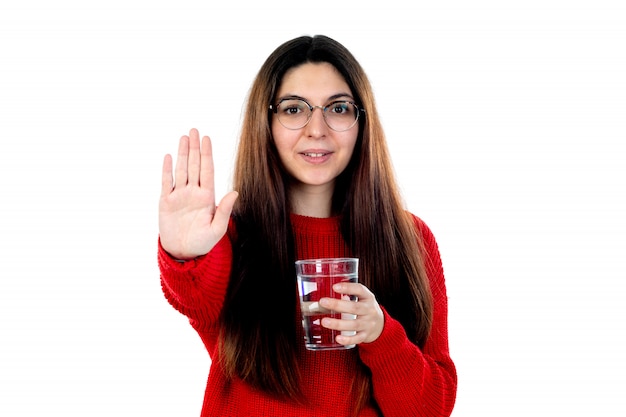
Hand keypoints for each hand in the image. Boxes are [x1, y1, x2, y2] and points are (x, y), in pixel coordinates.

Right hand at [159, 129, 237, 259]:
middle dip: (194, 148)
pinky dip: (167, 169)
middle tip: (194, 130)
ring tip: (184, 137)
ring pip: (181, 170)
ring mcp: (179, 196)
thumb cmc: (202, 242)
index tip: (207, 139)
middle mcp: (193, 192)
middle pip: (194, 165)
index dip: (207, 154)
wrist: (183, 253)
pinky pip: (166, 182)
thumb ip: (224, 210)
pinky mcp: (166, 201)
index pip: (207, 170)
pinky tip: (169, 156)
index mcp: (207, 197)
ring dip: (182, 154)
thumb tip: (235, 192)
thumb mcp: (216, 229)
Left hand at [319, 282, 384, 345]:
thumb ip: (349, 294)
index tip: (335, 287)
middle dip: (337, 305)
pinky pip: (356, 338)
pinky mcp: (365, 335)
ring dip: (338, 323)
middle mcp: (369, 310)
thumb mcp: (362, 298)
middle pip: (354, 308)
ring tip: (324, 321)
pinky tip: (338, 338)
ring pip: (353, 324)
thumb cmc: (365, 308)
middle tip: (323, 302)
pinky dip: (347, 339)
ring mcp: (368, 324)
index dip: (348, 288)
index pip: (360, 290)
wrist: (379, 325)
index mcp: (368, 298)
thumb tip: (329, 295)